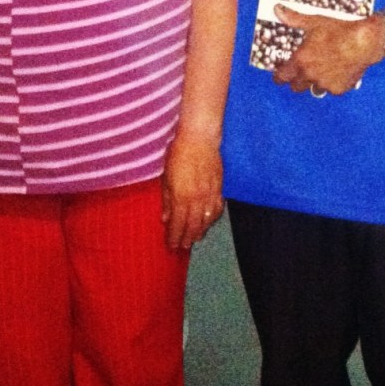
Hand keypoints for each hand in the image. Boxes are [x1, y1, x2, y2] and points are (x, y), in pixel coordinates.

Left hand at [161, 130, 223, 249]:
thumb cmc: (178, 154)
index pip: (177, 224)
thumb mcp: (166, 177)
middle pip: (193, 226)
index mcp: (181, 197)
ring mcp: (210, 194)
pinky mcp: (219, 187)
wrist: (199, 138)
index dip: (174, 237)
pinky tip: (209, 221)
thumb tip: (165, 218)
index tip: (171, 246)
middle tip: (182, 247)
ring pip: (207, 220)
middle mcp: (197, 199)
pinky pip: (218, 208)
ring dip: (201, 231)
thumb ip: (166, 199)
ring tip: (195, 238)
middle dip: (187, 238)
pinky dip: (213, 218)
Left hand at [271, 6, 383, 94]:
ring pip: (314, 89)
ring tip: (322, 71)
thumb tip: (277, 10)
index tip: (279, 76)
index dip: (279, 77)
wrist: (365, 41)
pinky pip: (331, 89)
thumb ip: (294, 19)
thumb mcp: (315, 21)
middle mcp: (310, 75)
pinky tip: (338, 71)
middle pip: (296, 86)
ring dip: (315, 82)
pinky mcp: (339, 89)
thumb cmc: (340, 30)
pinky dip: (333, 83)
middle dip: (297, 80)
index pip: (282, 77)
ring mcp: (325, 84)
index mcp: (301, 61)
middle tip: (302, 71)